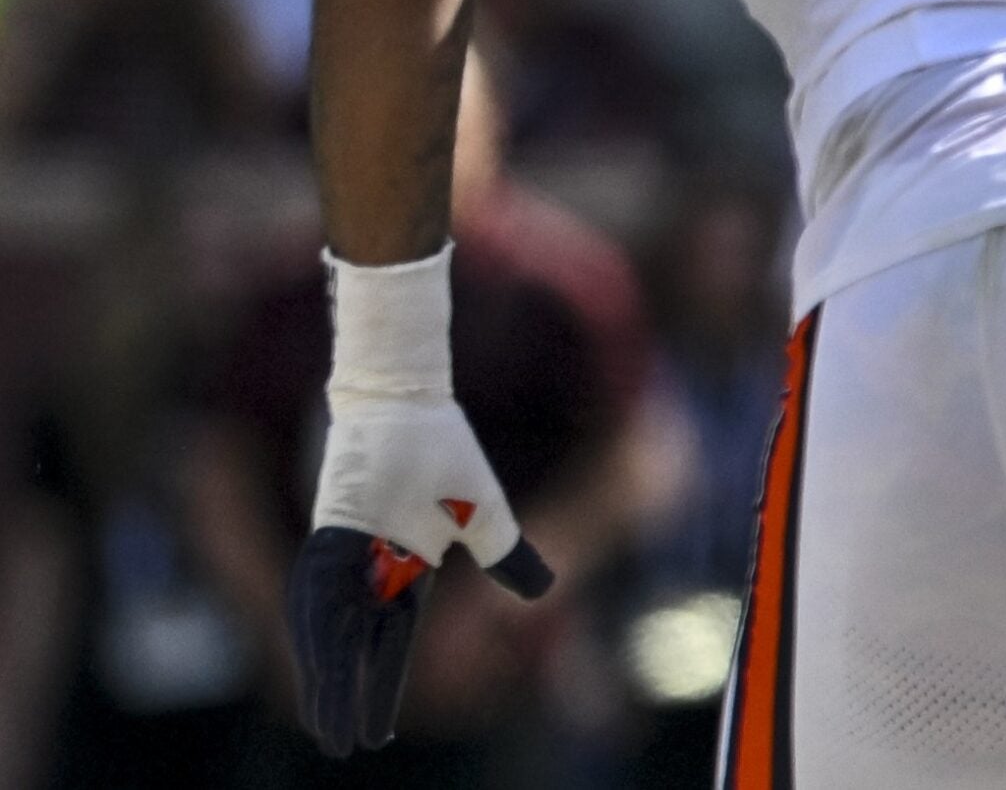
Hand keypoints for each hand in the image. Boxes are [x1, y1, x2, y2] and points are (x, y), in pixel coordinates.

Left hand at [288, 247, 552, 756]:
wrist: (412, 402)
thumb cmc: (444, 451)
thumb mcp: (485, 515)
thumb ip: (508, 555)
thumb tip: (542, 591)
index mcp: (402, 572)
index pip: (391, 644)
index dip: (384, 687)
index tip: (377, 735)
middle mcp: (367, 573)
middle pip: (355, 651)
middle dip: (348, 700)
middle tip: (344, 747)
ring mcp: (342, 558)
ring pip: (331, 635)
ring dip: (327, 683)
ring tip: (328, 727)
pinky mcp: (326, 539)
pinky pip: (318, 600)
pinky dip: (319, 639)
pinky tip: (319, 671)